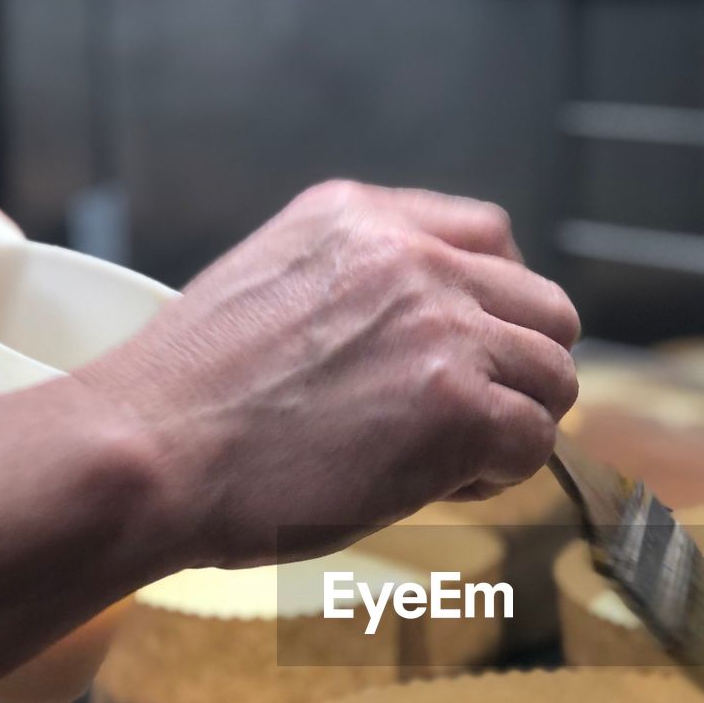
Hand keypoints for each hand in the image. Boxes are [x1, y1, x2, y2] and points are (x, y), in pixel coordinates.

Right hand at [76, 180, 578, 566]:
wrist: (149, 453)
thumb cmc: (188, 400)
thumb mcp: (267, 285)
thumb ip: (353, 287)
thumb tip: (417, 339)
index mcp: (361, 217)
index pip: (489, 235)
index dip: (493, 306)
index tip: (466, 353)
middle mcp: (413, 257)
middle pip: (544, 308)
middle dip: (518, 369)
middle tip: (470, 418)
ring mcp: (441, 329)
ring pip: (554, 376)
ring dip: (516, 424)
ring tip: (452, 460)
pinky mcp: (456, 408)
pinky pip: (534, 441)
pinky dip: (501, 474)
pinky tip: (442, 486)